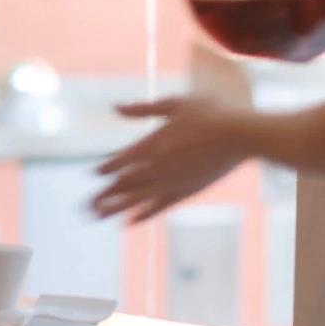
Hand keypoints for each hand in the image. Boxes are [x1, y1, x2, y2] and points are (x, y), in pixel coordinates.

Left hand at [91, 96, 250, 222]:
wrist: (241, 136)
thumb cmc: (210, 112)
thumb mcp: (174, 103)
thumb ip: (143, 109)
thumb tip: (115, 107)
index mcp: (153, 143)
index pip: (120, 161)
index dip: (105, 168)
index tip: (93, 173)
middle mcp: (158, 167)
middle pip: (123, 185)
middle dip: (102, 195)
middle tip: (83, 208)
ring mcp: (172, 182)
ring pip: (136, 199)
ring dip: (114, 208)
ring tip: (96, 217)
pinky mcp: (186, 192)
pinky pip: (159, 206)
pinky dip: (143, 214)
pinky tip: (129, 221)